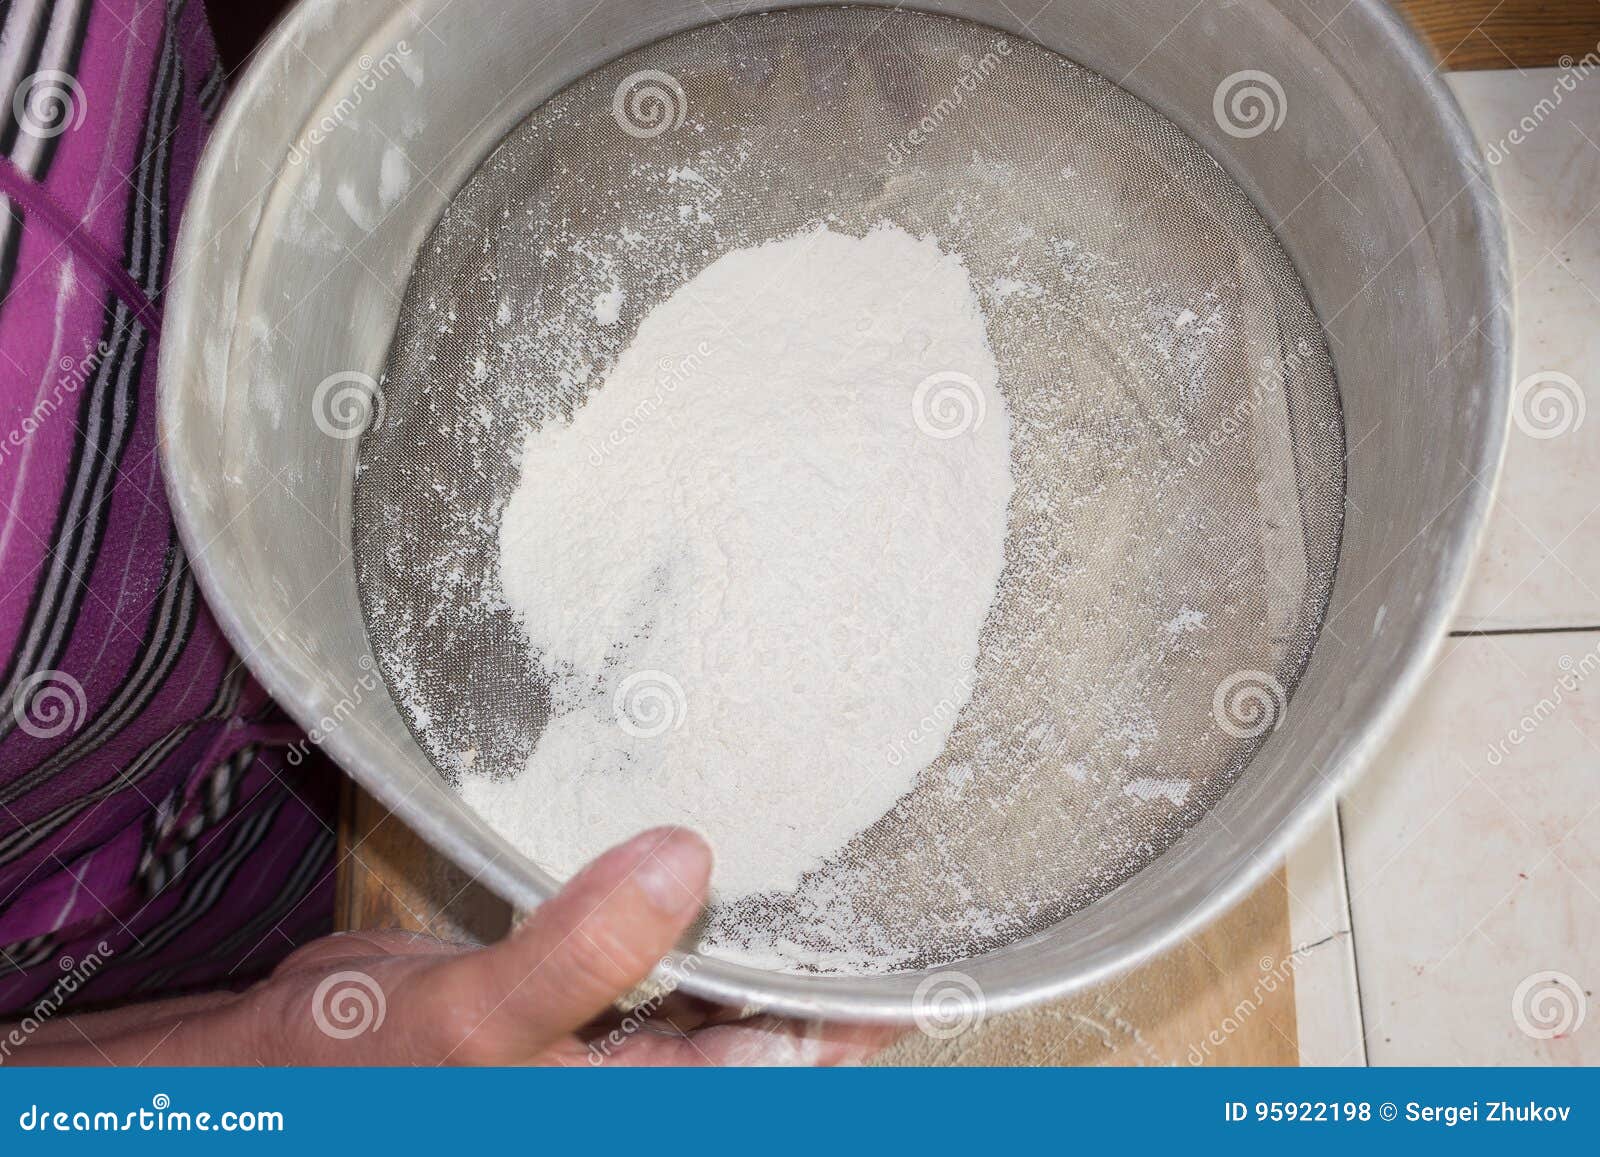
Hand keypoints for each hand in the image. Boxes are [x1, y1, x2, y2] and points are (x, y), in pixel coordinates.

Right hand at [12, 828, 897, 1065]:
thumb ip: (578, 953)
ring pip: (727, 995)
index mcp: (636, 1109)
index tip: (925, 952)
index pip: (782, 1070)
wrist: (271, 1070)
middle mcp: (642, 1087)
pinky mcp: (589, 1006)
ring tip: (841, 866)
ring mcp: (618, 1049)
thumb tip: (685, 861)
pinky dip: (703, 921)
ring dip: (774, 944)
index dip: (857, 1019)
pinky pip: (671, 962)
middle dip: (829, 974)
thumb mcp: (468, 1021)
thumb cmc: (355, 1077)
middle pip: (773, 1035)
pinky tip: (729, 867)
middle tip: (899, 883)